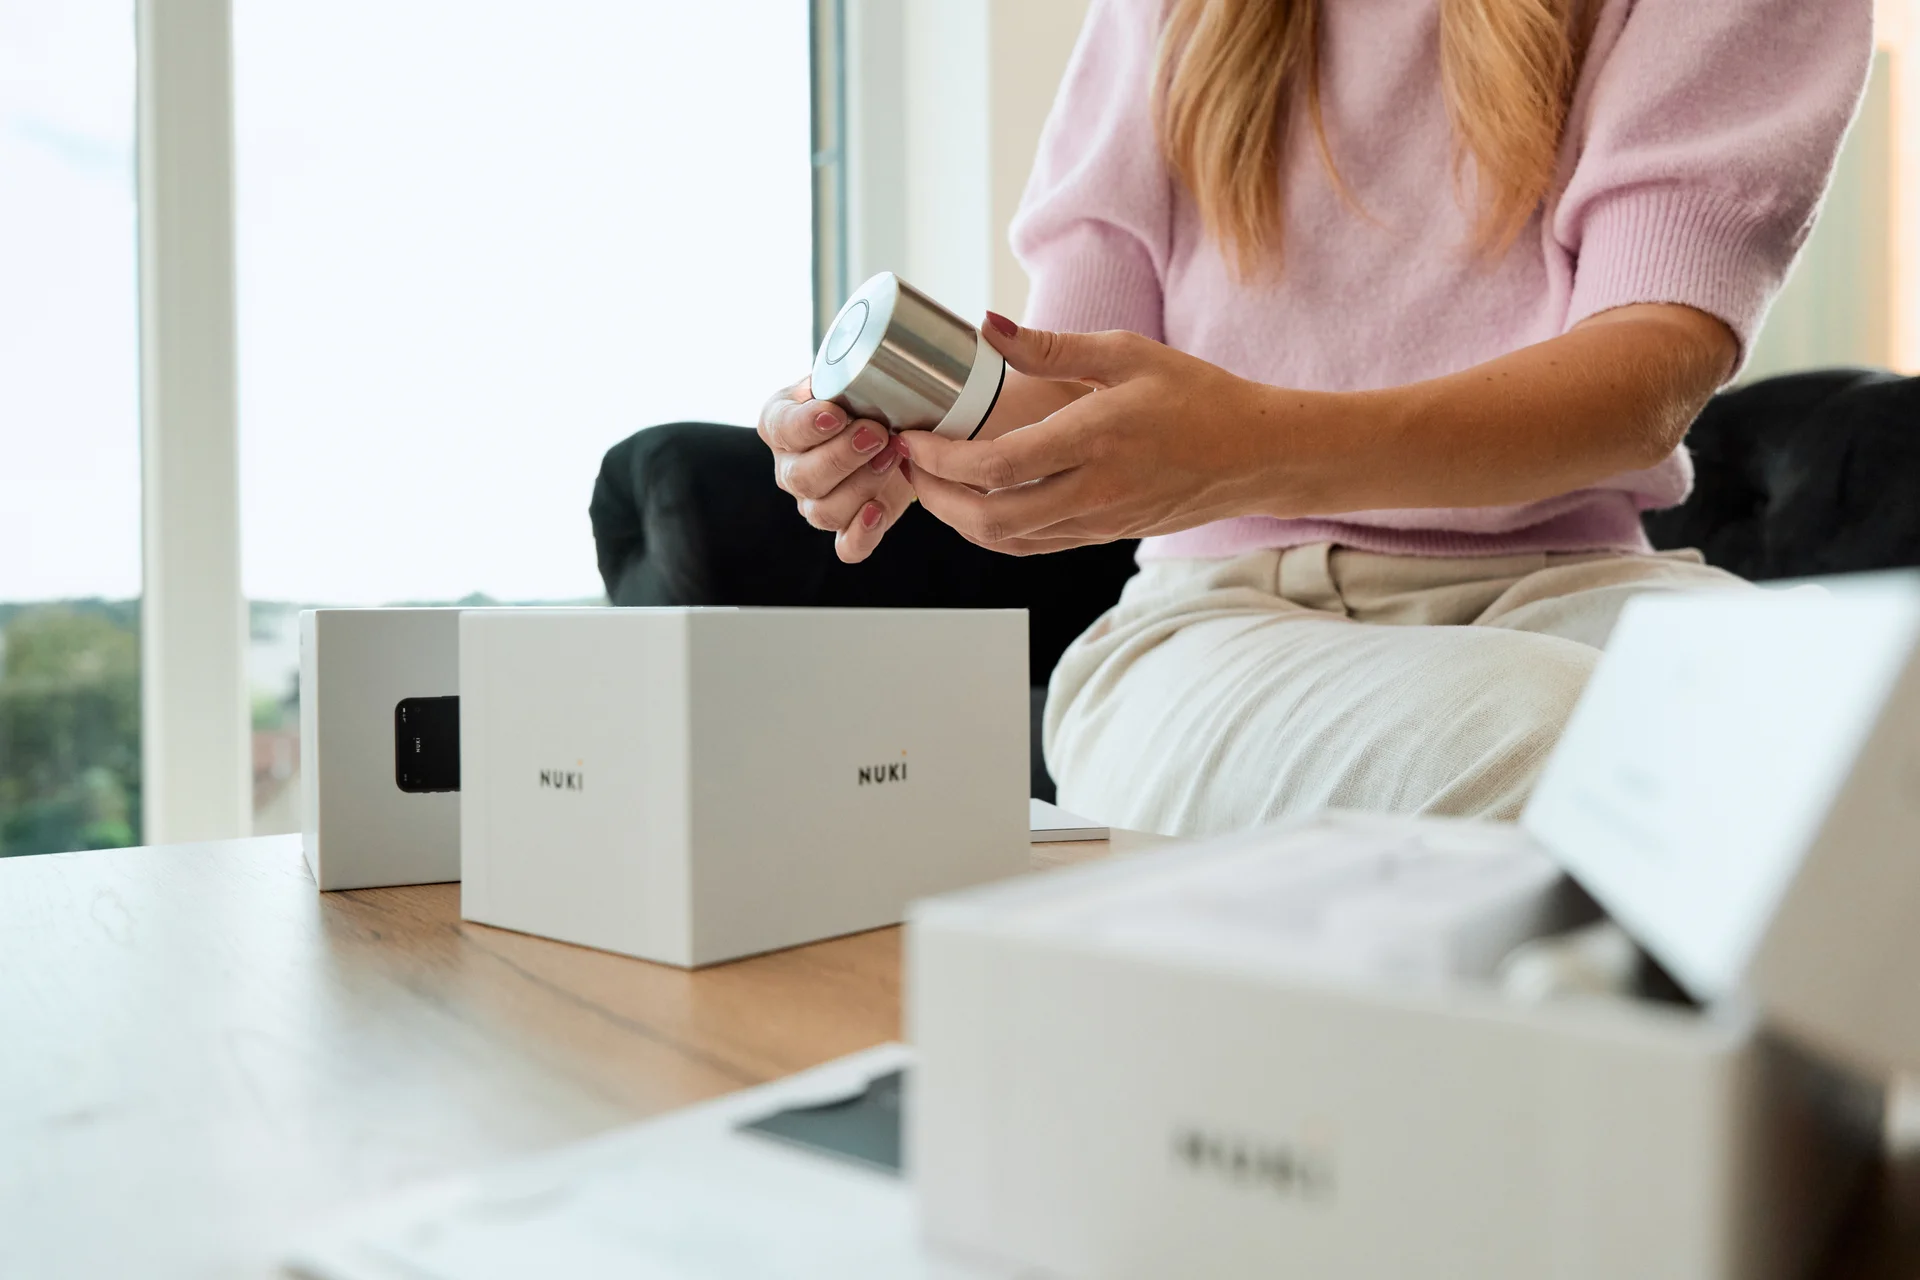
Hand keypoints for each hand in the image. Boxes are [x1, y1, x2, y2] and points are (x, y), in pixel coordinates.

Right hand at [757, 377, 914, 562]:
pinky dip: (862, 534)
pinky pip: (846, 547)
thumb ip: (843, 374)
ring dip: (862, 486)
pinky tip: (878, 511)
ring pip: (824, 511)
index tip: (836, 413)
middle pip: (803, 477)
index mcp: (781, 425)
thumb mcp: (845, 377)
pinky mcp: (847, 527)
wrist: (884, 427)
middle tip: (876, 434)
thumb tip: (859, 374)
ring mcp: (815, 503)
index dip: (807, 426)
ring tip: (891, 457)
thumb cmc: (860, 399)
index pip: (782, 430)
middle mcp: (791, 468)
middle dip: (843, 456)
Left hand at [897, 316, 1303, 554]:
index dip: (942, 460)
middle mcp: (1093, 491)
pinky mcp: (1101, 536)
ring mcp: (1097, 522)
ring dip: (956, 517)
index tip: (914, 438)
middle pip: (989, 518)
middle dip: (934, 496)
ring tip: (930, 481)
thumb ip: (1052, 345)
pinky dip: (991, 529)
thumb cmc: (1195, 396)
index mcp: (1095, 439)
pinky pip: (1032, 545)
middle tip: (907, 464)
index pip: (998, 467)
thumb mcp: (1127, 353)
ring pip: (1005, 540)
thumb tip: (986, 326)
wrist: (1253, 454)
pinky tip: (973, 500)